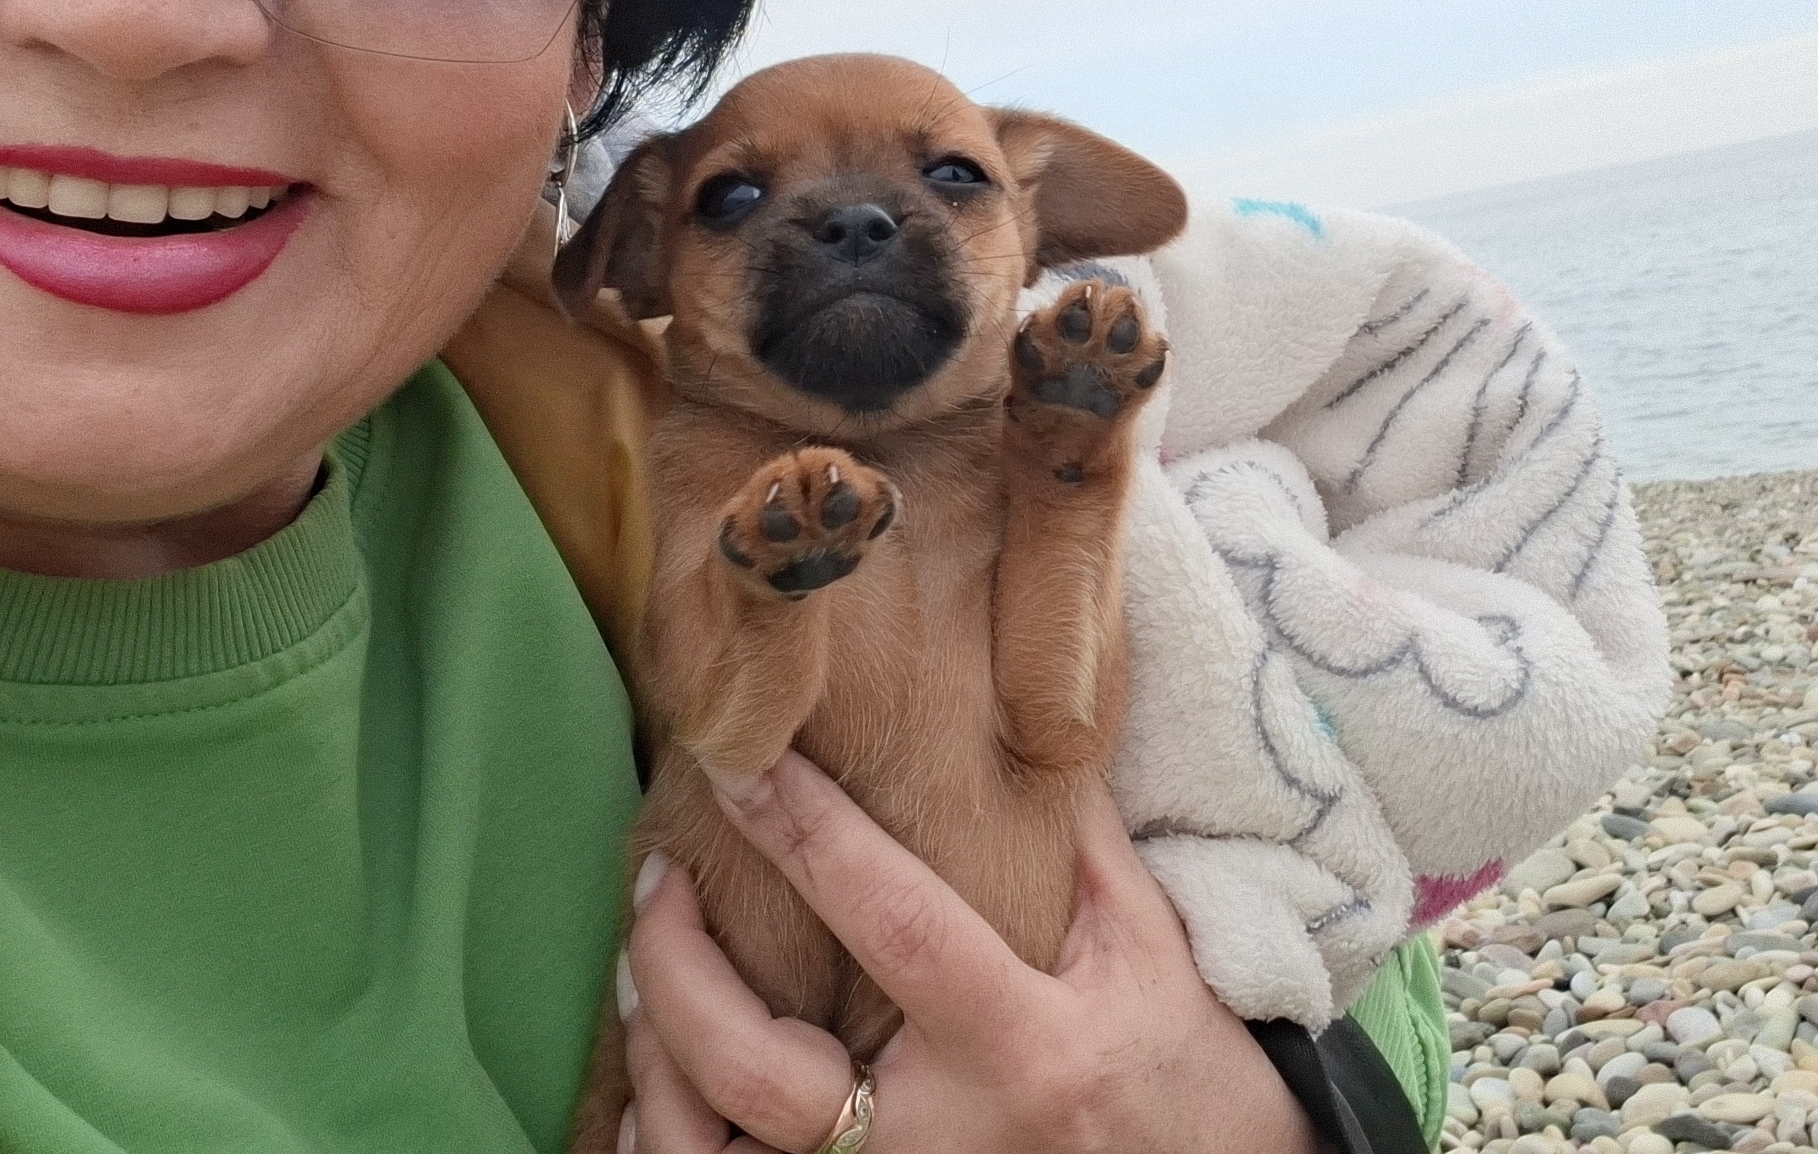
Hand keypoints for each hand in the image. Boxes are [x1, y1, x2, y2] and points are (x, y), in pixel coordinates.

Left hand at [619, 754, 1325, 1153]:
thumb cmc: (1177, 1066)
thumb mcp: (1145, 943)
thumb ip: (1073, 835)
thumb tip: (1018, 709)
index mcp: (1025, 1044)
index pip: (895, 924)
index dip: (807, 836)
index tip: (738, 763)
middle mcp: (946, 1138)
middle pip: (762, 1073)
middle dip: (681, 973)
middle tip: (654, 883)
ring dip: (656, 1070)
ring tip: (640, 975)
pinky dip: (675, 1148)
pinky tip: (657, 1089)